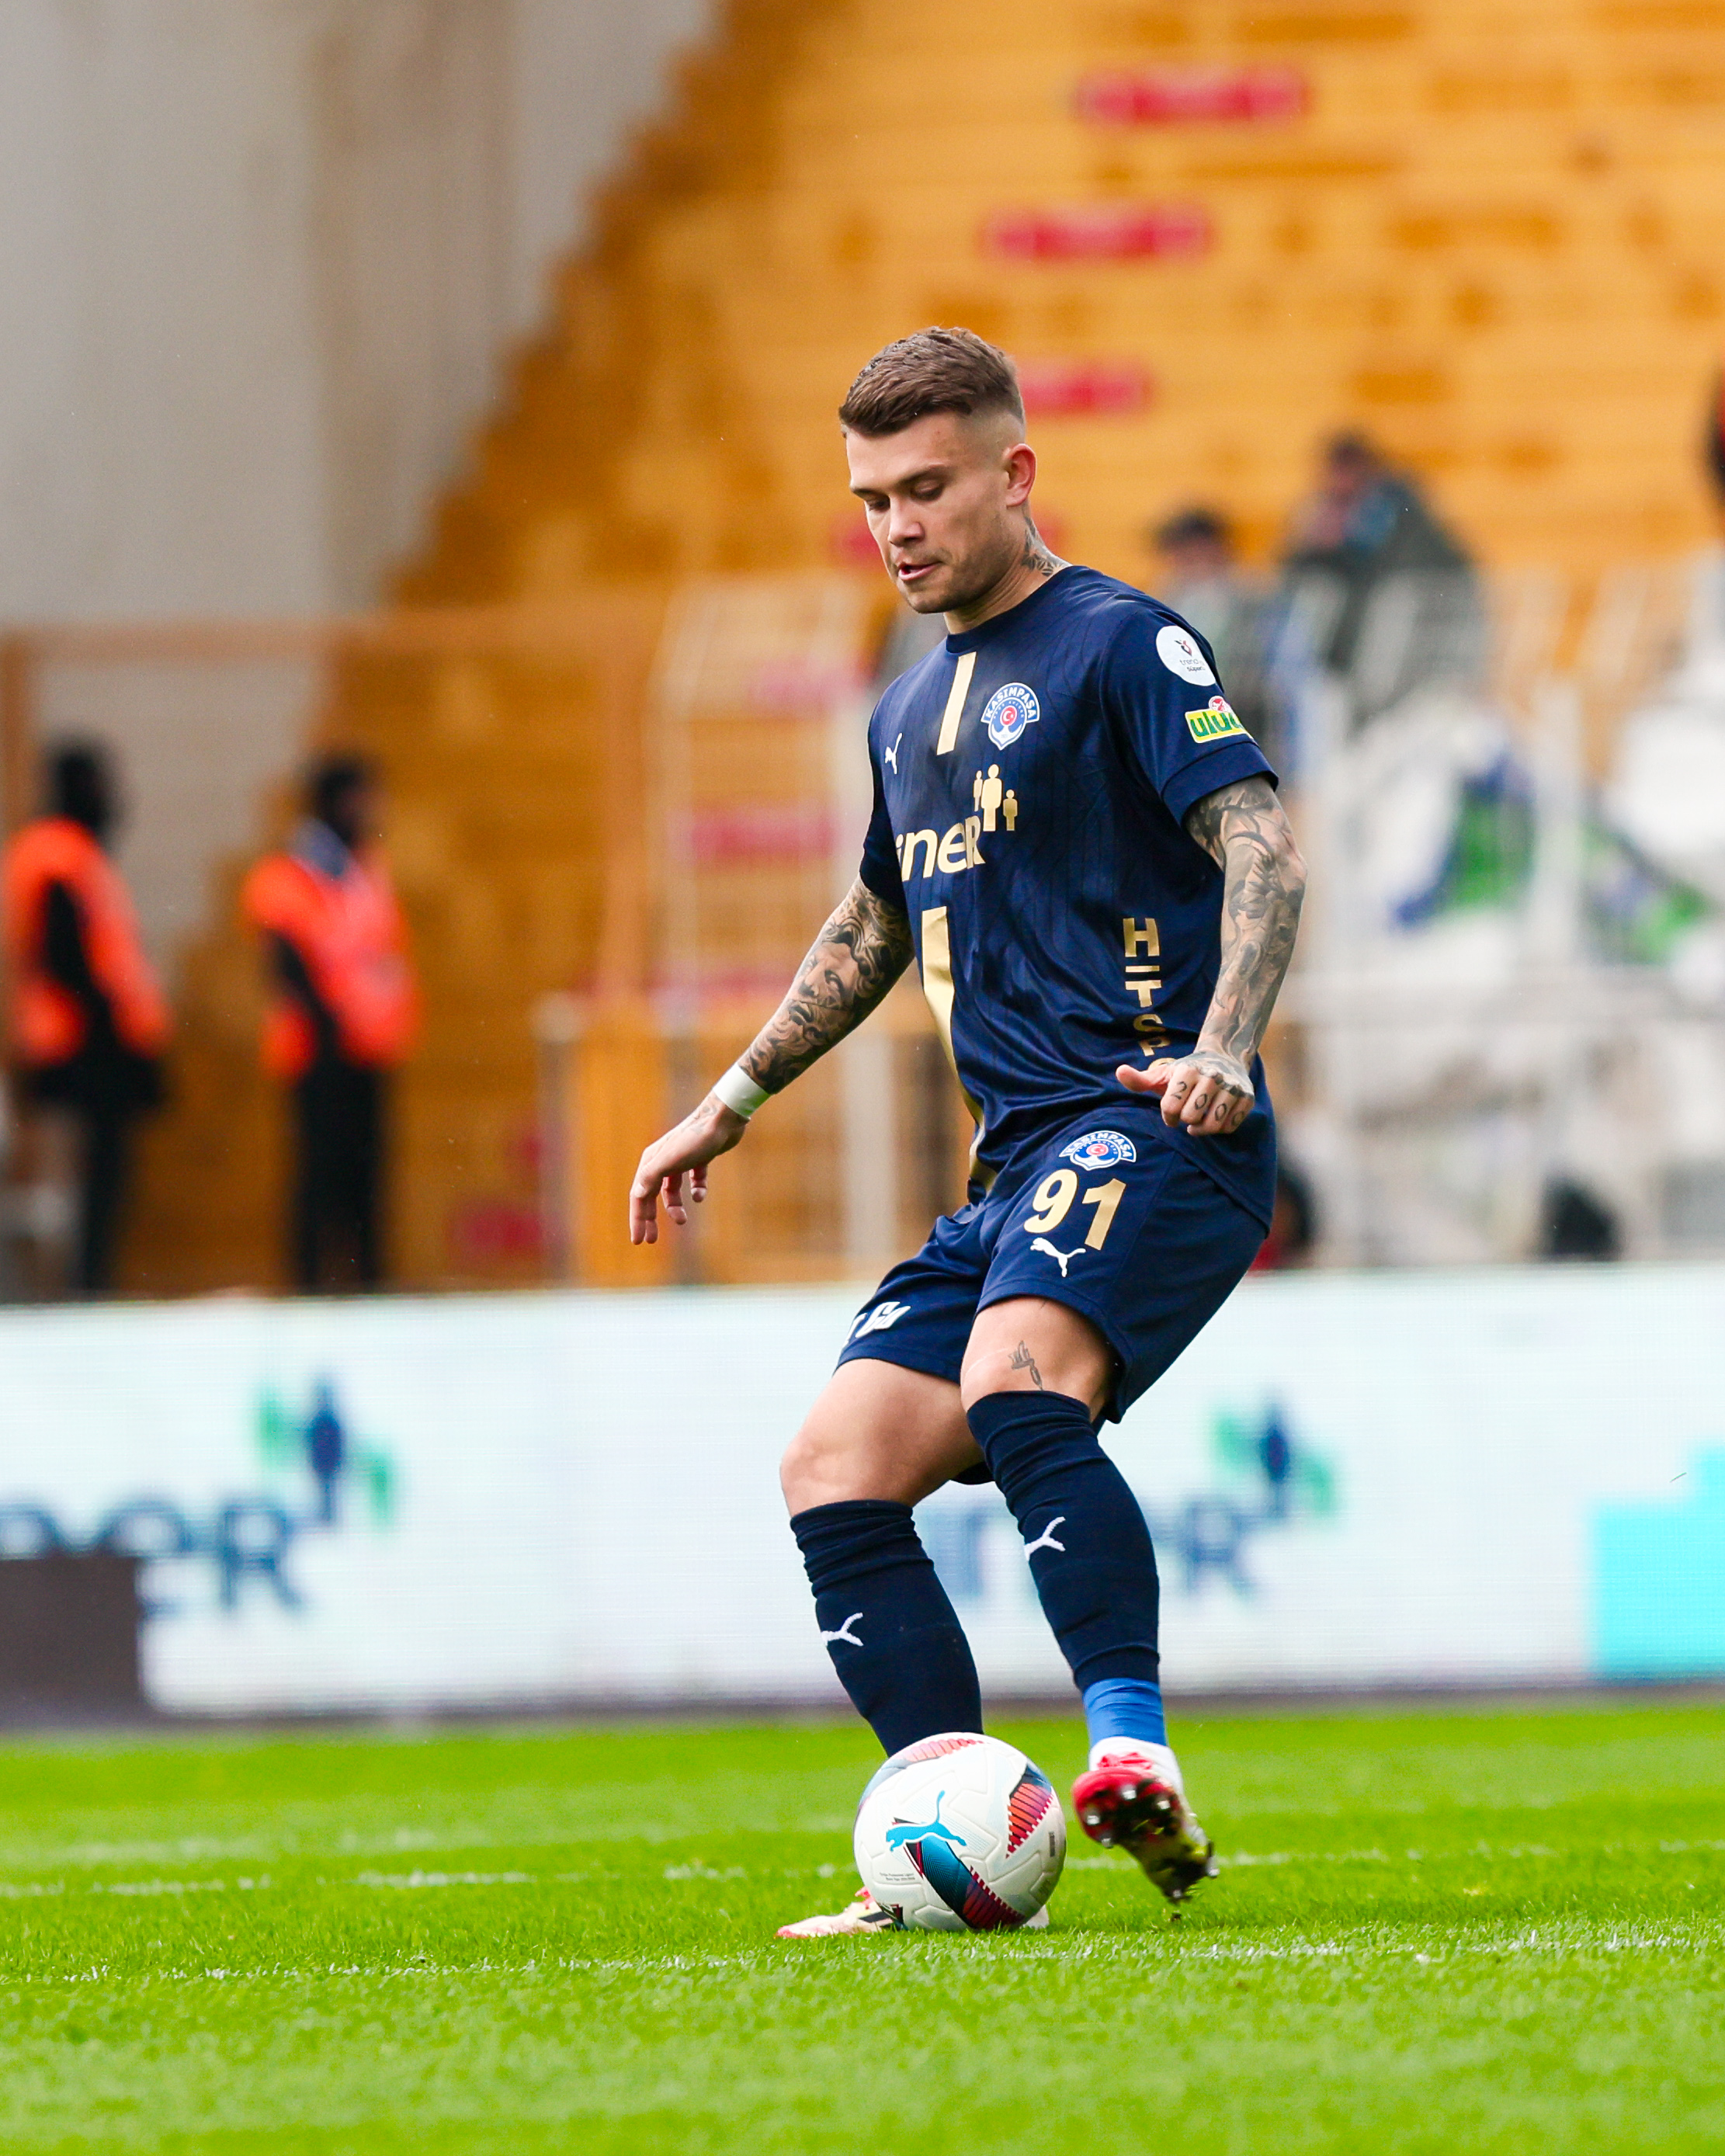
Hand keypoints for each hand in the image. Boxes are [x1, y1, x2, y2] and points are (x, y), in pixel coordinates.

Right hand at [628, 1097, 749, 1243]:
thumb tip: (636, 1195)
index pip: (639, 1196)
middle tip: (651, 1240)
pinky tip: (700, 1196)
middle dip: (650, 1218)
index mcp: (651, 1161)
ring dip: (674, 1207)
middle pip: (651, 1195)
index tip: (638, 1241)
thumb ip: (650, 1178)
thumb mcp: (669, 1161)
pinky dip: (696, 1191)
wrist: (723, 1119)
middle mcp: (662, 1160)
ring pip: (671, 1190)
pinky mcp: (700, 1158)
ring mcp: (681, 1159)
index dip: (637, 1219)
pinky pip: (694, 1180)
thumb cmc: (695, 1139)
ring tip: (683, 1220)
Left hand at [1117, 1050, 1253, 1136]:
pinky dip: (1220, 1129)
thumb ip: (1140, 1080)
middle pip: (1191, 1117)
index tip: (1171, 1111)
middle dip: (1185, 1120)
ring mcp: (1231, 1087)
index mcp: (1188, 1071)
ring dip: (1202, 1128)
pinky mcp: (1247, 1098)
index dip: (1168, 1115)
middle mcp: (1212, 1076)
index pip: (1171, 1107)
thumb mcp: (1163, 1074)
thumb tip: (1120, 1072)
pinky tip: (1214, 1118)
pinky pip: (1229, 1127)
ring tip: (1198, 1121)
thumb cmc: (1186, 1073)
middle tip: (1186, 1114)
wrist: (1224, 1059)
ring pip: (1212, 1125)